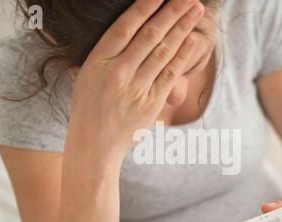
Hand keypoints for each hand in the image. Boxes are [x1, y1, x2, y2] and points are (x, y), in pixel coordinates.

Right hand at [64, 0, 204, 170]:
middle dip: (171, 12)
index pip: (124, 27)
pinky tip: (192, 40)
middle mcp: (117, 73)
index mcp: (97, 62)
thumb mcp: (86, 77)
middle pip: (149, 35)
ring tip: (195, 10)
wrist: (94, 147)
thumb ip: (106, 56)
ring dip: (182, 28)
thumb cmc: (89, 109)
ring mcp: (135, 90)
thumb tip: (127, 32)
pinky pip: (169, 75)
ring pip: (163, 52)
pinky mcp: (150, 104)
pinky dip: (182, 56)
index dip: (144, 7)